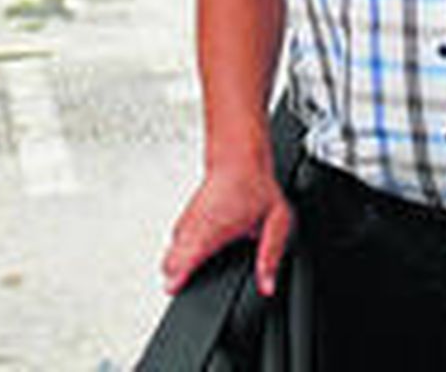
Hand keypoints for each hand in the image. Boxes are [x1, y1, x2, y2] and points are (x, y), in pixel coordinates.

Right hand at [162, 164, 293, 297]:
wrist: (237, 158)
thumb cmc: (254, 185)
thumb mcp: (276, 221)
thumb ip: (270, 254)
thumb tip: (266, 285)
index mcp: (215, 228)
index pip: (189, 255)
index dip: (179, 275)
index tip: (173, 287)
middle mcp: (195, 225)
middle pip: (171, 260)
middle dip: (175, 276)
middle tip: (186, 286)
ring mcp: (186, 220)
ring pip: (169, 252)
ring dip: (176, 265)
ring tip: (188, 276)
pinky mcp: (184, 216)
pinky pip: (174, 242)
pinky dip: (179, 253)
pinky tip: (192, 256)